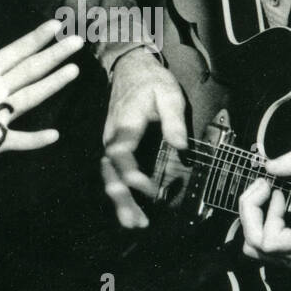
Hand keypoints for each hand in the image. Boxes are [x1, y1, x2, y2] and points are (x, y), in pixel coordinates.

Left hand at [0, 19, 82, 196]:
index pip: (13, 53)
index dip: (33, 39)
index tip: (55, 24)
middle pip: (29, 70)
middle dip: (52, 56)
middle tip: (77, 40)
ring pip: (28, 98)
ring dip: (50, 85)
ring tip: (72, 71)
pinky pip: (17, 140)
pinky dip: (34, 139)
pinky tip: (53, 135)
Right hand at [100, 49, 188, 228]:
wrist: (131, 67)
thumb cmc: (151, 80)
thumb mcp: (168, 93)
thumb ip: (174, 120)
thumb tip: (181, 146)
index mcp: (125, 124)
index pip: (121, 155)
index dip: (132, 175)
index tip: (150, 189)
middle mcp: (112, 136)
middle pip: (110, 173)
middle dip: (122, 199)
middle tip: (136, 222)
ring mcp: (110, 142)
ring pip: (109, 176)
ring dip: (120, 201)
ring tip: (134, 223)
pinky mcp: (114, 146)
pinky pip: (112, 172)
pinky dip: (120, 191)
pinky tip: (129, 208)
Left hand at [237, 149, 290, 267]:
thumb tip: (270, 167)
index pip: (270, 241)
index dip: (269, 213)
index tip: (279, 191)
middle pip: (254, 244)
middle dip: (249, 210)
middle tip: (262, 186)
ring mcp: (290, 259)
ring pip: (251, 246)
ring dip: (249, 216)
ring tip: (262, 195)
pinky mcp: (283, 255)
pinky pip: (256, 244)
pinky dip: (254, 223)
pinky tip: (266, 205)